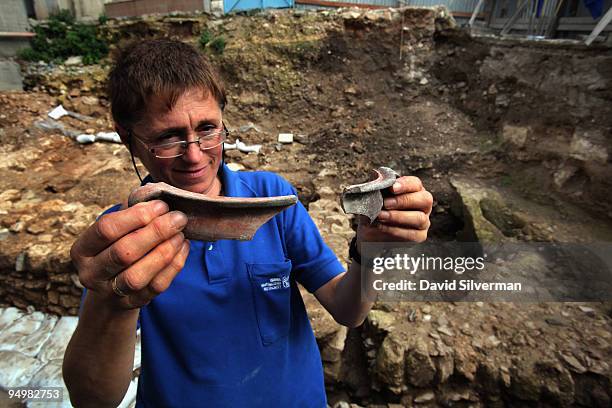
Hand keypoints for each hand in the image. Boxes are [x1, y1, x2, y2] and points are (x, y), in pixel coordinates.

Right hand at [70, 200, 189, 309]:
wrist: (112, 290)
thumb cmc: (117, 247)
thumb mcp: (116, 231)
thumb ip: (131, 213)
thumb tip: (156, 195)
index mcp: (82, 250)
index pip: (106, 229)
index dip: (136, 215)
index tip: (161, 205)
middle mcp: (91, 274)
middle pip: (124, 253)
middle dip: (156, 232)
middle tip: (178, 218)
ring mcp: (110, 293)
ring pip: (138, 275)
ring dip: (165, 251)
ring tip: (181, 233)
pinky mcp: (131, 304)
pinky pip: (156, 287)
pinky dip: (174, 266)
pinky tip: (182, 247)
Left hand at [356, 176, 432, 244]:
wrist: (371, 232)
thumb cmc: (374, 210)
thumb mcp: (372, 197)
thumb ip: (376, 186)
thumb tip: (376, 173)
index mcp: (414, 190)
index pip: (415, 183)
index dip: (405, 184)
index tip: (392, 188)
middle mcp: (423, 205)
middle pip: (424, 199)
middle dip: (404, 201)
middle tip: (385, 203)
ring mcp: (423, 221)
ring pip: (419, 218)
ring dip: (398, 216)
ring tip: (380, 216)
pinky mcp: (419, 236)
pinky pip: (412, 234)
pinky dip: (396, 230)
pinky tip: (382, 227)